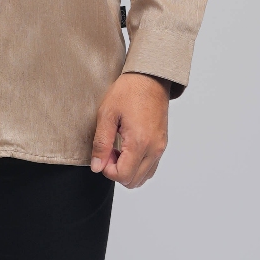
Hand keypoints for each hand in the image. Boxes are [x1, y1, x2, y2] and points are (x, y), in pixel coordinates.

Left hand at [90, 73, 169, 187]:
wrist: (150, 78)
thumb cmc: (128, 91)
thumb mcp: (107, 113)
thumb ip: (101, 143)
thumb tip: (97, 167)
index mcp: (139, 142)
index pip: (122, 176)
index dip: (107, 169)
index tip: (103, 152)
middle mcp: (154, 149)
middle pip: (133, 181)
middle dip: (116, 171)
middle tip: (108, 150)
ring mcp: (160, 148)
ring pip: (143, 177)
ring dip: (127, 169)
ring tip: (118, 148)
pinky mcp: (162, 144)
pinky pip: (150, 167)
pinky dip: (137, 165)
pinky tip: (128, 147)